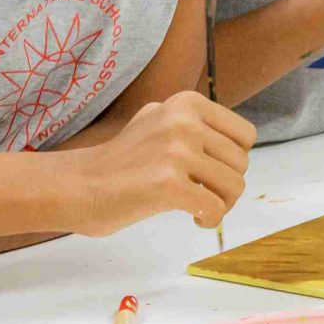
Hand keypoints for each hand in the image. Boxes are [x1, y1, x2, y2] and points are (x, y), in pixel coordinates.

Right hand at [65, 92, 255, 234]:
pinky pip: (214, 208)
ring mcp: (175, 151)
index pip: (245, 135)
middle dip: (228, 185)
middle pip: (241, 163)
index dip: (235, 159)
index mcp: (187, 103)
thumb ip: (192, 121)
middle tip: (205, 195)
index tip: (215, 173)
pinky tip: (195, 220)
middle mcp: (184, 121)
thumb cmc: (120, 160)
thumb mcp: (156, 118)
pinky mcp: (167, 184)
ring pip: (234, 186)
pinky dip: (210, 219)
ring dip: (222, 205)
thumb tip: (234, 137)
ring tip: (200, 209)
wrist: (78, 185)